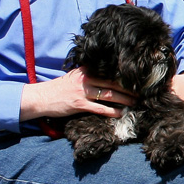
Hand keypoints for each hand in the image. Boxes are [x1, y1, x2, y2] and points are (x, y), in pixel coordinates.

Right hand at [19, 69, 133, 120]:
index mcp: (86, 70)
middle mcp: (86, 79)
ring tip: (135, 103)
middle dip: (129, 88)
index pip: (109, 71)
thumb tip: (108, 77)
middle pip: (113, 82)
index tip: (137, 79)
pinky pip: (99, 108)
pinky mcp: (79, 104)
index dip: (124, 76)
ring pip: (109, 95)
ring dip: (124, 99)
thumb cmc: (60, 88)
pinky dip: (111, 111)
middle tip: (142, 92)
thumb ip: (90, 75)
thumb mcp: (75, 76)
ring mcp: (82, 91)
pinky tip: (120, 113)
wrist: (42, 97)